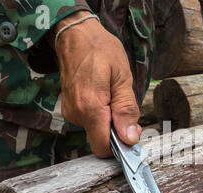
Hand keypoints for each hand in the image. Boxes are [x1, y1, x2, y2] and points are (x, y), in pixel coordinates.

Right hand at [51, 11, 141, 157]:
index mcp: (90, 108)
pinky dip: (100, 114)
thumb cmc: (100, 50)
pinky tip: (103, 94)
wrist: (74, 34)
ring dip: (109, 120)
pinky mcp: (70, 108)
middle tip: (125, 107)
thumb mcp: (122, 77)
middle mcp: (77, 114)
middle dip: (117, 131)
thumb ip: (126, 110)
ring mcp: (71, 112)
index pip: (103, 147)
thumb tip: (130, 138)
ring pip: (96, 130)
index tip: (132, 134)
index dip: (120, 146)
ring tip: (112, 94)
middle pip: (101, 140)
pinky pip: (89, 121)